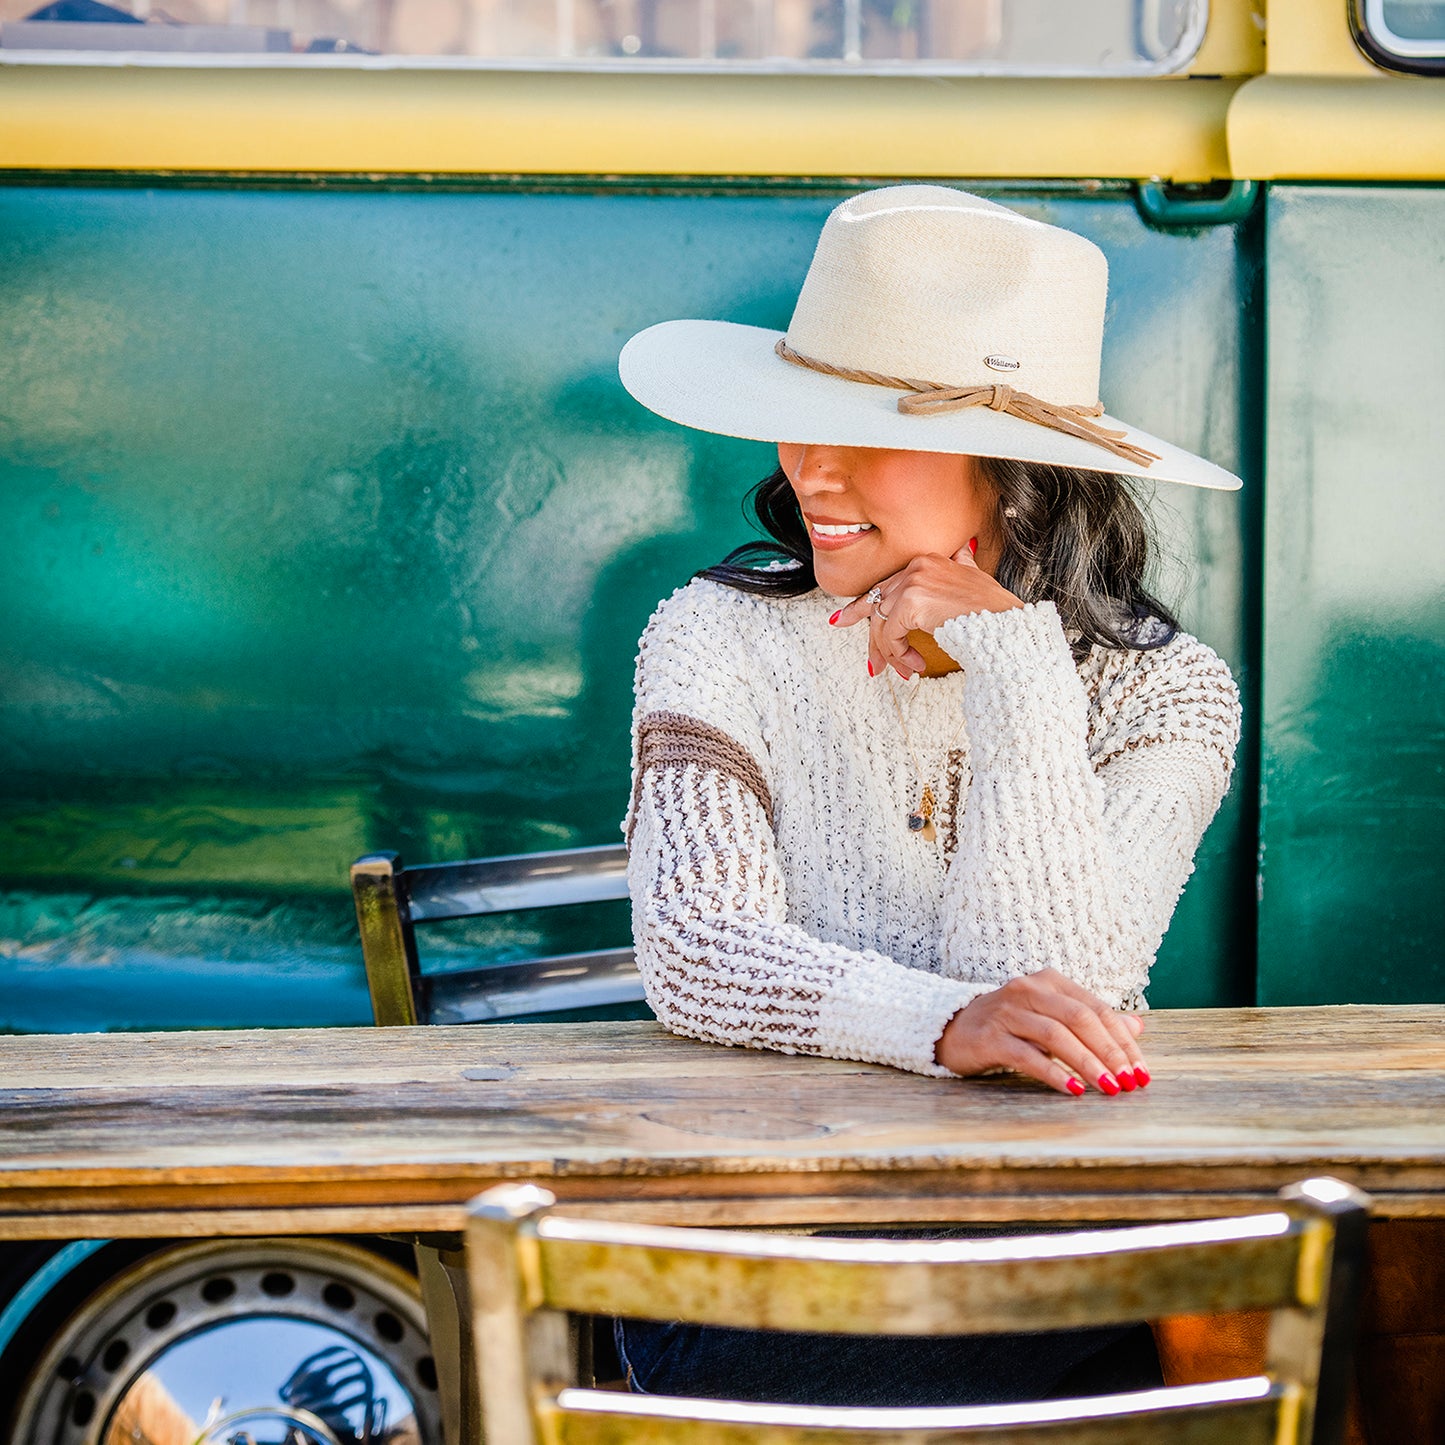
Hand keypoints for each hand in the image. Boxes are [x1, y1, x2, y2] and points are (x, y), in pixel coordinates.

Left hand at [830, 541, 1022, 679]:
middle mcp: (916, 566)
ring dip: (891, 654)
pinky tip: (916, 666)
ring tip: (905, 672)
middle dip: (874, 640)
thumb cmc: (994, 608)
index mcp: (926, 559)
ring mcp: (913, 584)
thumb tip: (962, 550)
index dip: (862, 606)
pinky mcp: (913, 604)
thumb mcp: (974, 577)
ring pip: (883, 623)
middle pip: (879, 606)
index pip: (885, 585)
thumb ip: (961, 563)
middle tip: (874, 666)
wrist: (1006, 625)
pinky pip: (891, 635)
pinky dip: (900, 655)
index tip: (841, 620)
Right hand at [936, 968, 1149, 1095]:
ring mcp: (1006, 1012)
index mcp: (1049, 982)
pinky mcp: (989, 1037)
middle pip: (1079, 1018)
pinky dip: (1053, 1072)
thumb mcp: (1053, 1018)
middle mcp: (1028, 990)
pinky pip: (1027, 1055)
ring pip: (1056, 1035)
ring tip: (1108, 1087)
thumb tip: (1137, 1027)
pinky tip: (1072, 1089)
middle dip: (1110, 1052)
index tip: (1140, 1071)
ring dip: (1087, 1063)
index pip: (1096, 1008)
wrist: (952, 1029)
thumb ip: (1092, 1021)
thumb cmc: (1011, 1026)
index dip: (1122, 1040)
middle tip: (1129, 1082)